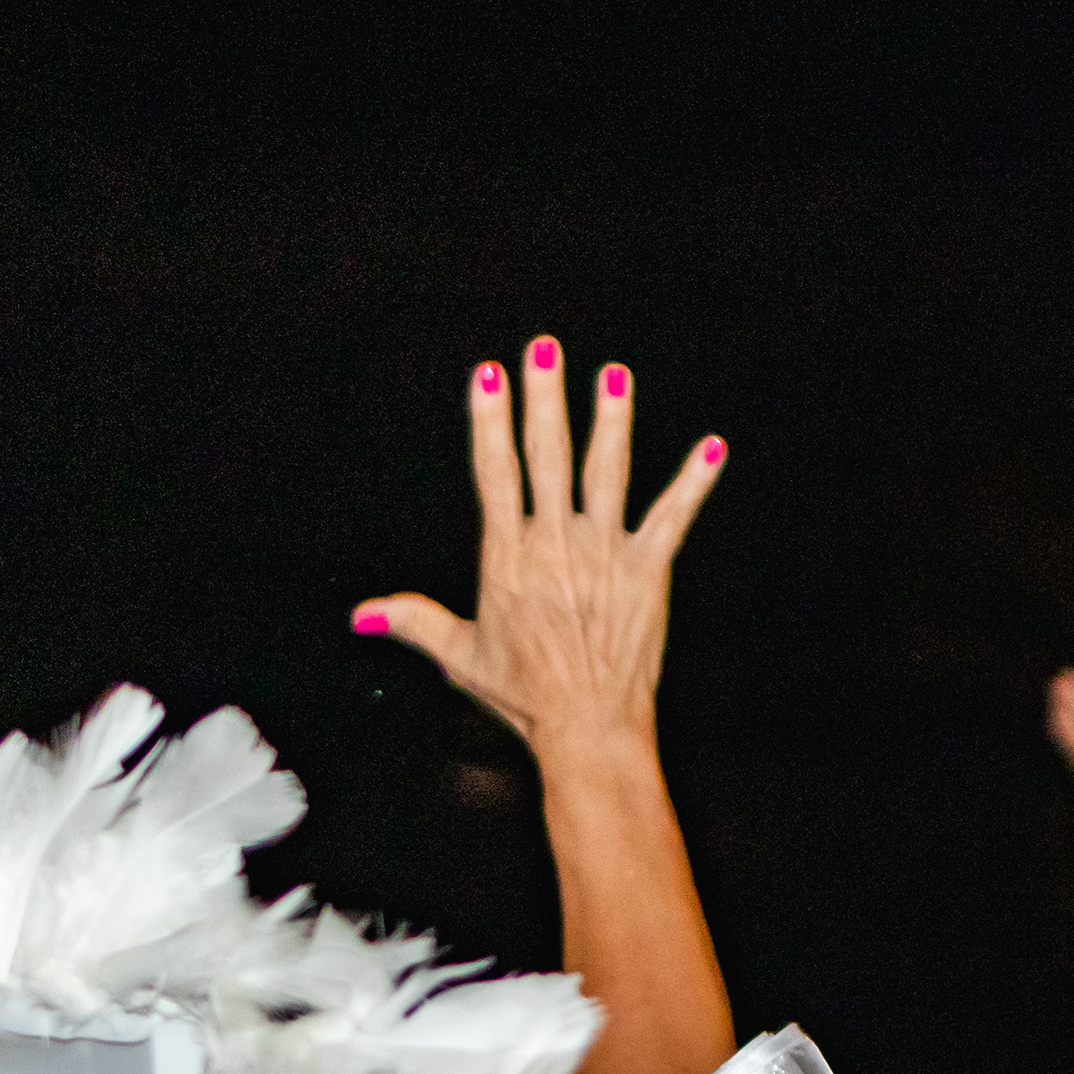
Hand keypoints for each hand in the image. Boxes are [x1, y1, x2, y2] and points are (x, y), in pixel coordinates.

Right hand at [355, 338, 724, 764]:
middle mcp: (556, 543)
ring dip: (612, 421)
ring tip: (614, 377)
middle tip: (545, 347)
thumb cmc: (524, 695)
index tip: (489, 374)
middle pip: (549, 455)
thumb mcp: (460, 655)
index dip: (491, 419)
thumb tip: (361, 614)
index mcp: (508, 555)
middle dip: (545, 398)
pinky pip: (674, 518)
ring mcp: (605, 554)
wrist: (587, 726)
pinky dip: (694, 482)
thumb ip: (413, 621)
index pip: (495, 471)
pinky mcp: (648, 572)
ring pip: (608, 473)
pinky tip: (712, 447)